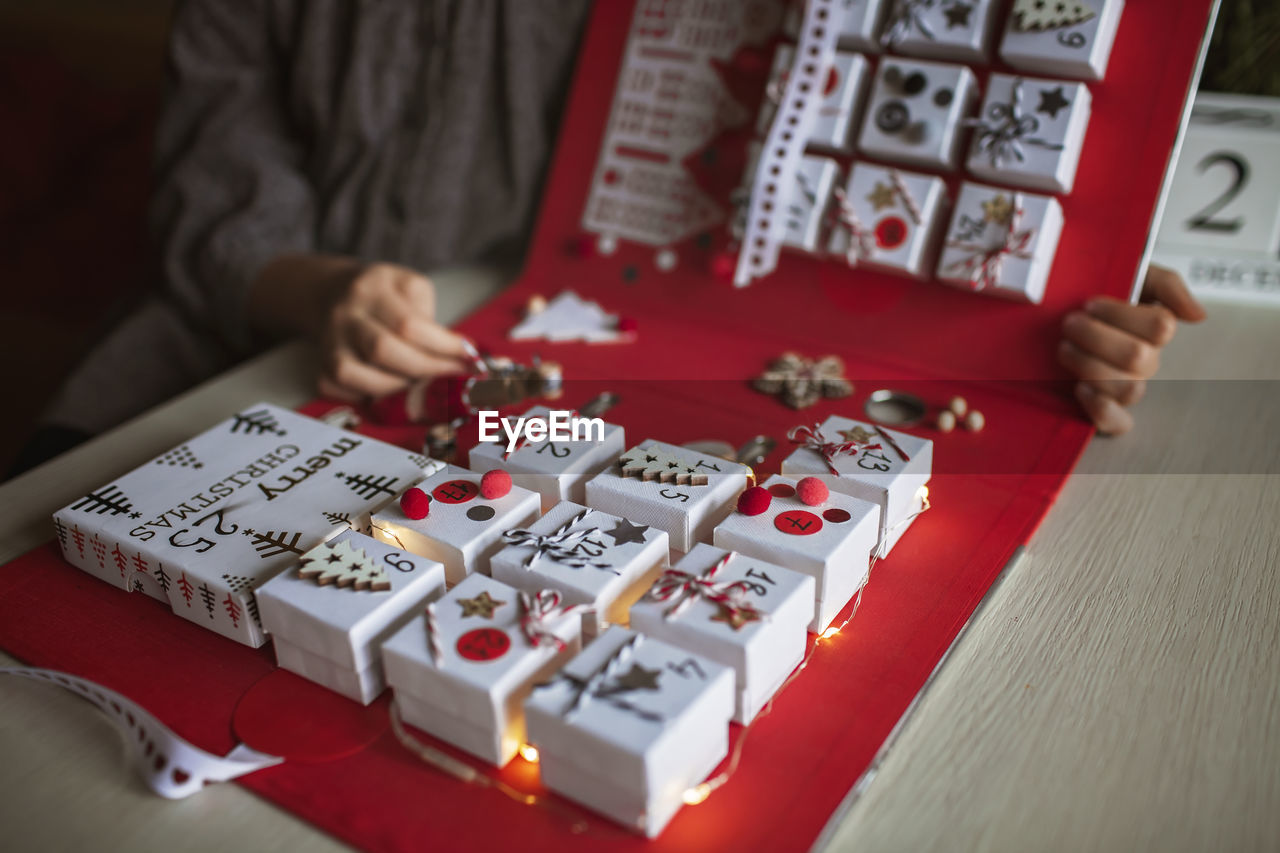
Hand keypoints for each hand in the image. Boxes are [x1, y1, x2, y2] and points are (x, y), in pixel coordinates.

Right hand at [250, 255, 471, 400]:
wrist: (332, 290)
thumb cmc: (384, 294)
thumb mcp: (413, 288)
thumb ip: (433, 320)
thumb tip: (464, 357)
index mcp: (374, 287)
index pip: (409, 324)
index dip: (443, 347)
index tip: (467, 357)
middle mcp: (346, 313)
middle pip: (382, 350)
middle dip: (425, 370)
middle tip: (451, 375)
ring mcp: (328, 340)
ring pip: (354, 374)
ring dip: (395, 387)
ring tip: (420, 383)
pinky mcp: (320, 363)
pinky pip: (336, 388)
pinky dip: (364, 395)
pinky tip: (387, 389)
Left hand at [1058, 265, 1205, 434]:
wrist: (1056, 310)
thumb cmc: (1097, 295)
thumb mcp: (1134, 273)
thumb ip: (1168, 285)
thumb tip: (1197, 315)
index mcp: (1154, 330)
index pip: (1160, 327)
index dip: (1121, 315)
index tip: (1090, 304)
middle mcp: (1144, 361)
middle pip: (1138, 357)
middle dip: (1096, 337)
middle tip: (1070, 323)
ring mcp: (1125, 386)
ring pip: (1127, 389)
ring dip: (1089, 366)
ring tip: (1064, 349)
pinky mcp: (1103, 409)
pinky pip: (1117, 423)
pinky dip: (1101, 410)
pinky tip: (1080, 389)